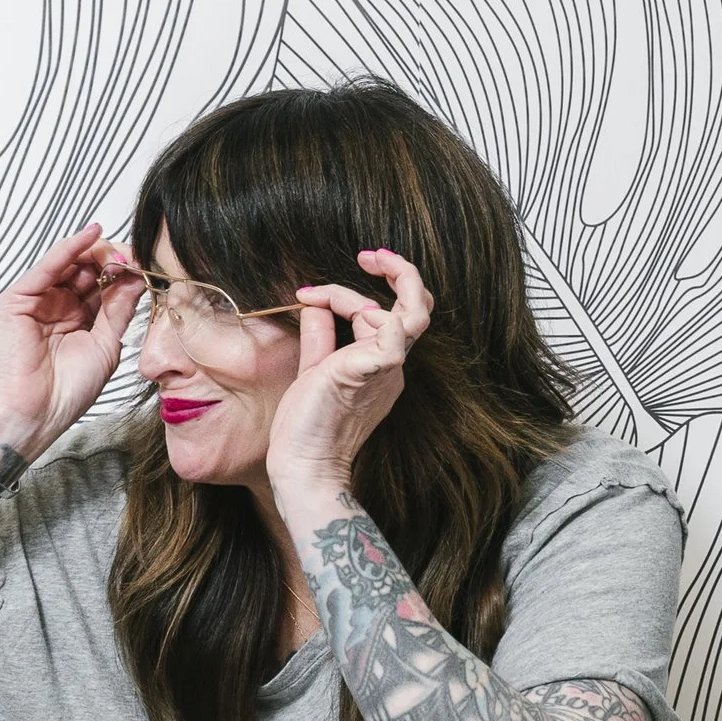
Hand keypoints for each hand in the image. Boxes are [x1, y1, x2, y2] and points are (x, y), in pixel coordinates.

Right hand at [0, 226, 143, 457]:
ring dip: (96, 251)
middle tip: (136, 254)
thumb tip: (137, 276)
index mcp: (80, 317)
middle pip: (87, 268)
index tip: (147, 264)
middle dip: (113, 258)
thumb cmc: (68, 390)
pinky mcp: (17, 299)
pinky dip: (69, 249)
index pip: (104, 284)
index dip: (125, 272)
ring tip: (119, 250)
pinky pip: (47, 267)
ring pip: (69, 263)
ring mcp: (37, 300)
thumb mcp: (106, 344)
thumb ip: (119, 309)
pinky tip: (91, 235)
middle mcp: (58, 304)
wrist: (37, 414)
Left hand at [267, 245, 432, 499]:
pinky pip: (392, 332)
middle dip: (401, 272)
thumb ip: (320, 336)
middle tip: (368, 256)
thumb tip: (316, 305)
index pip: (383, 314)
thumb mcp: (313, 369)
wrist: (303, 464)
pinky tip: (320, 302)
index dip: (348, 294)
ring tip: (337, 282)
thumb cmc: (305, 426)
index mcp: (380, 364)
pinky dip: (358, 307)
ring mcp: (387, 369)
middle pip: (418, 307)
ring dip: (374, 288)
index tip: (309, 293)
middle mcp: (391, 365)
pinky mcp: (371, 372)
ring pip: (410, 312)